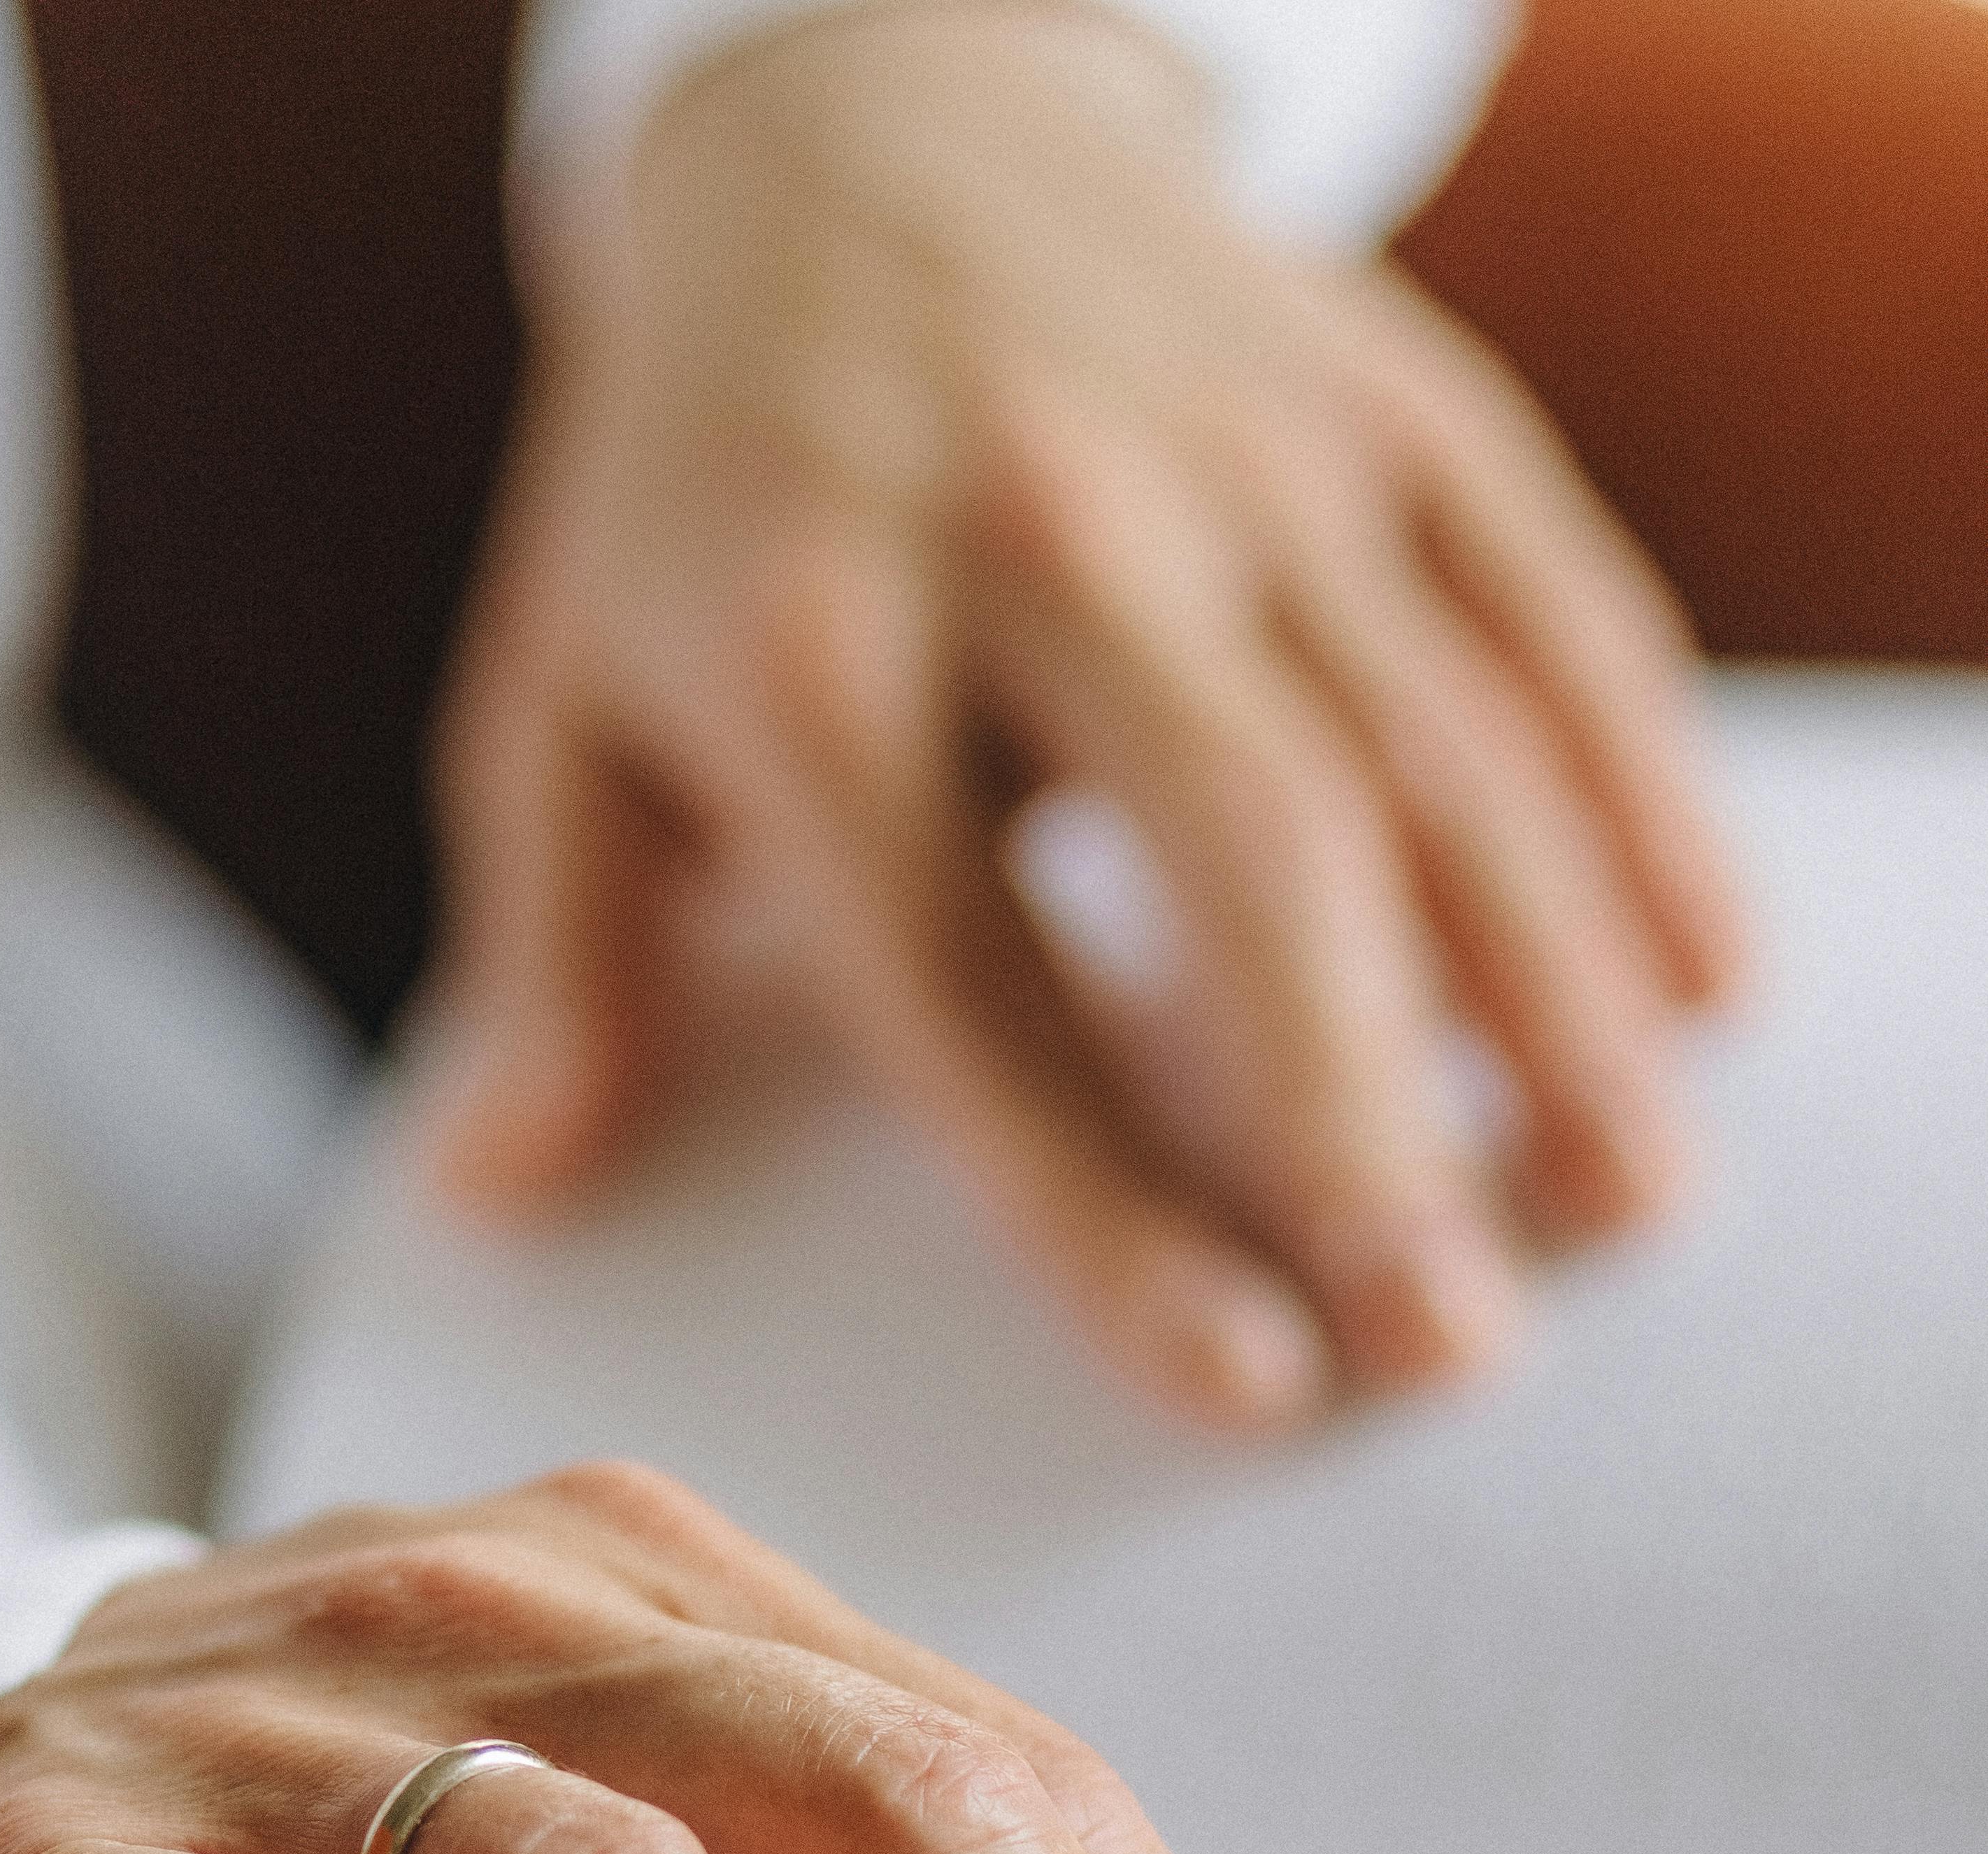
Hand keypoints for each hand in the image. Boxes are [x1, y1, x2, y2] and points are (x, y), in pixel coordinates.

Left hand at [427, 2, 1748, 1426]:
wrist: (851, 116)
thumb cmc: (695, 494)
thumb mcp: (559, 704)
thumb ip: (552, 958)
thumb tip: (492, 1201)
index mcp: (807, 662)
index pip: (975, 989)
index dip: (1111, 1204)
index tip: (1244, 1383)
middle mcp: (1037, 542)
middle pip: (1251, 859)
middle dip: (1371, 1121)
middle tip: (1451, 1347)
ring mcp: (1239, 449)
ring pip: (1441, 747)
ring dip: (1553, 999)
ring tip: (1621, 1213)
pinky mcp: (1385, 392)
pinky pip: (1551, 605)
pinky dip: (1646, 797)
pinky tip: (1705, 985)